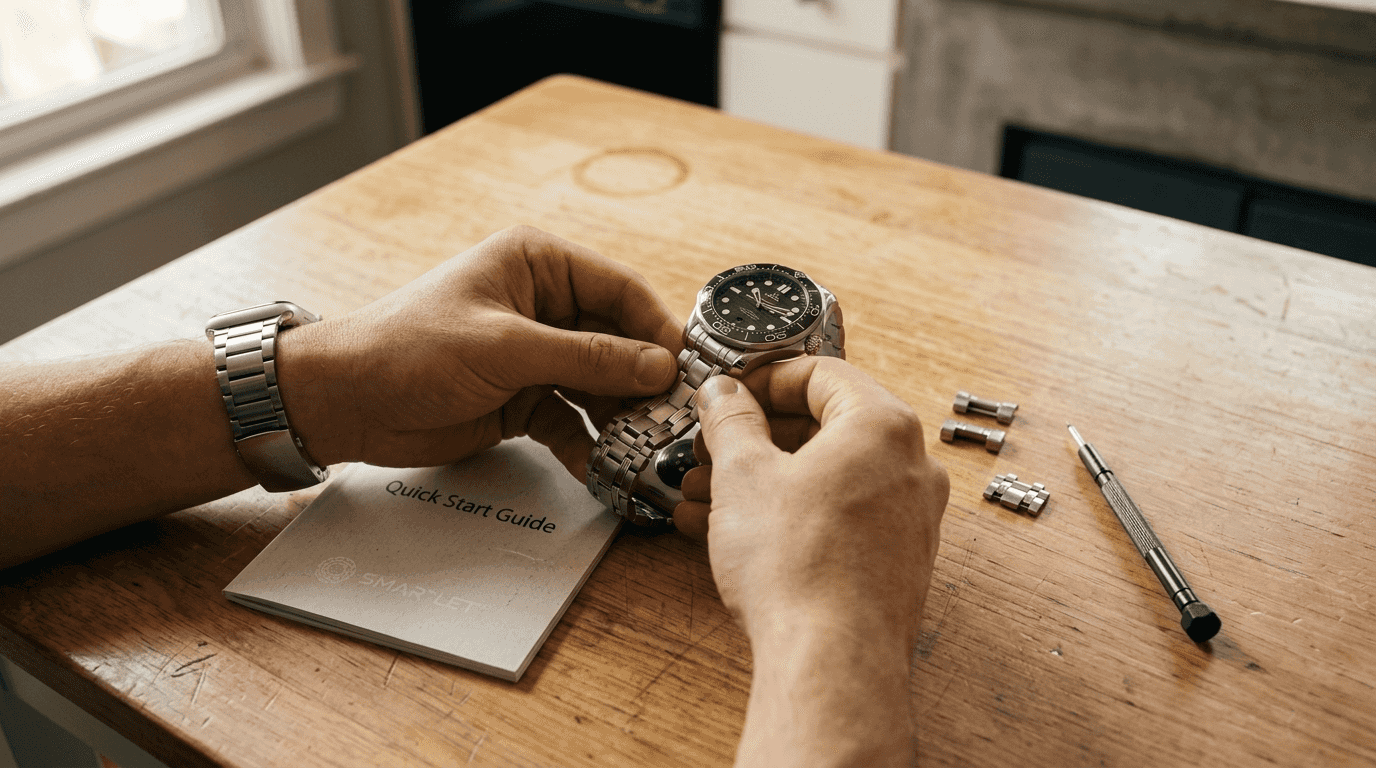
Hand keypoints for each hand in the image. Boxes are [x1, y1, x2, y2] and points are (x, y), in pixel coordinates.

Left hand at [279, 225, 682, 476]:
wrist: (343, 402)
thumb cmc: (409, 350)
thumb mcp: (505, 348)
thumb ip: (586, 358)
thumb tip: (659, 366)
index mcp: (538, 264)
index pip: (620, 289)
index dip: (657, 329)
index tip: (687, 368)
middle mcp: (543, 305)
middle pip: (617, 341)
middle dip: (644, 381)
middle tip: (675, 418)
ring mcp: (535, 354)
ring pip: (600, 384)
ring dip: (621, 416)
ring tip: (646, 448)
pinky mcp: (523, 398)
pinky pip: (572, 419)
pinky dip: (588, 442)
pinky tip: (605, 467)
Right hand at [672, 358, 947, 766]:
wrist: (830, 660)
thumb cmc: (798, 567)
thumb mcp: (743, 474)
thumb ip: (731, 420)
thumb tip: (724, 395)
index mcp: (882, 426)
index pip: (821, 373)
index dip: (763, 379)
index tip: (729, 394)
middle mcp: (910, 467)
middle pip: (825, 426)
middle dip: (757, 438)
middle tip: (712, 447)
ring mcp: (909, 518)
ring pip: (826, 478)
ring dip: (764, 480)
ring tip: (705, 496)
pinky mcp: (896, 561)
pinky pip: (838, 518)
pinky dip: (790, 514)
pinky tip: (736, 533)